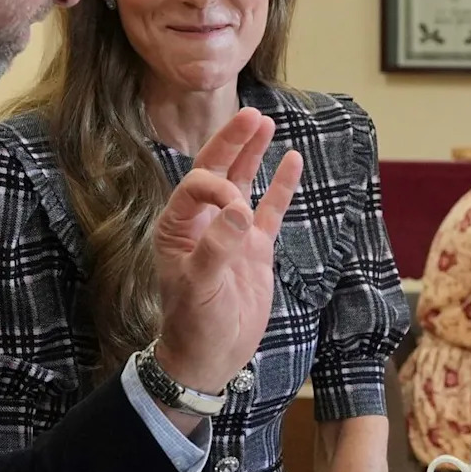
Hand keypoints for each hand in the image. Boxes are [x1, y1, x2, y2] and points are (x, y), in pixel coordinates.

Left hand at [152, 108, 302, 393]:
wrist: (210, 357)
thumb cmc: (194, 323)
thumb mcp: (200, 287)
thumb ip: (217, 248)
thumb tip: (242, 210)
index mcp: (178, 228)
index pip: (197, 186)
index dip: (217, 185)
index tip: (238, 208)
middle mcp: (202, 224)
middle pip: (216, 171)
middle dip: (231, 142)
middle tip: (252, 114)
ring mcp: (231, 234)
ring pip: (242, 184)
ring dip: (252, 154)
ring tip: (265, 122)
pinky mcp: (254, 249)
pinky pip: (270, 210)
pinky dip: (281, 187)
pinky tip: (293, 160)